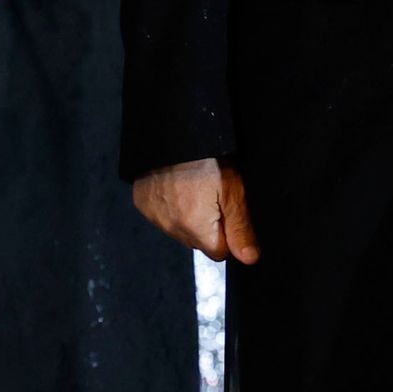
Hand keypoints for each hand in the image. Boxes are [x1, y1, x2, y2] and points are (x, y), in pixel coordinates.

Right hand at [133, 158, 258, 263]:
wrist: (173, 133)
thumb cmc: (206, 159)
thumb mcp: (233, 191)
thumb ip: (241, 228)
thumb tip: (249, 258)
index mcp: (196, 227)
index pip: (220, 252)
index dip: (229, 234)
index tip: (228, 211)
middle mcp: (171, 227)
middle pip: (199, 242)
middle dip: (208, 226)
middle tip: (212, 196)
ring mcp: (154, 216)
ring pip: (180, 231)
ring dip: (188, 218)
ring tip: (194, 189)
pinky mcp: (143, 204)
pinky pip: (163, 217)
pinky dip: (171, 207)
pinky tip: (177, 188)